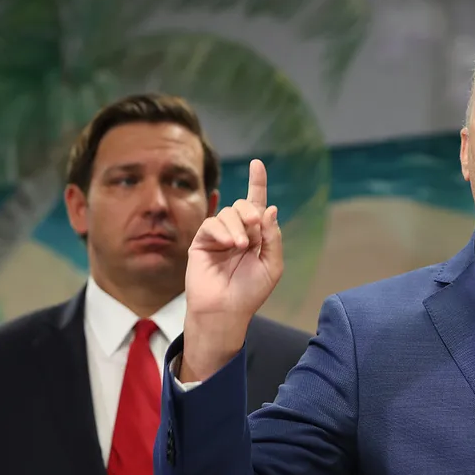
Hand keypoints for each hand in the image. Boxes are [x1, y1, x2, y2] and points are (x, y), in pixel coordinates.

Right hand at [181, 159, 282, 380]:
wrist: (226, 311)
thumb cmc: (250, 292)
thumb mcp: (271, 265)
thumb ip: (273, 237)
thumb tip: (270, 208)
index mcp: (255, 237)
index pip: (257, 205)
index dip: (257, 184)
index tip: (257, 164)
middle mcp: (237, 232)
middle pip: (244, 206)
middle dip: (251, 212)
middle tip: (256, 228)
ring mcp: (218, 236)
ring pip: (228, 213)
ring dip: (238, 226)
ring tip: (241, 247)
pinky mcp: (201, 242)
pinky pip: (211, 224)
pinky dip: (222, 231)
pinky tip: (229, 245)